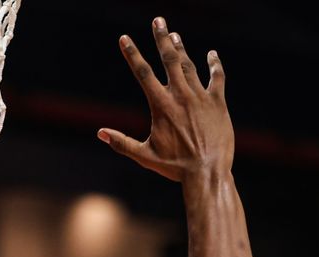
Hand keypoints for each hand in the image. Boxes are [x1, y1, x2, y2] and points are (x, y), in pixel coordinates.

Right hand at [98, 18, 231, 181]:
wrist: (208, 173)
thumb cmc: (176, 167)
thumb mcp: (145, 155)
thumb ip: (122, 143)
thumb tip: (100, 133)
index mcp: (161, 105)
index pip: (143, 72)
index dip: (133, 54)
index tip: (124, 38)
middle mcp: (181, 95)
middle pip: (169, 59)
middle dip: (161, 38)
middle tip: (158, 20)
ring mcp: (201, 97)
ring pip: (189, 65)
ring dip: (181, 49)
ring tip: (174, 35)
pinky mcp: (218, 103)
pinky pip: (217, 78)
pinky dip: (214, 65)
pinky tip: (212, 54)